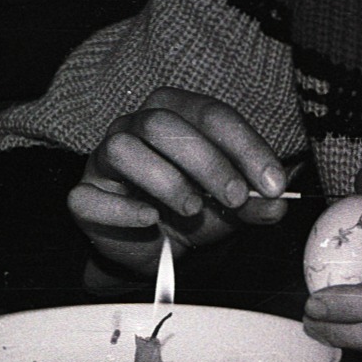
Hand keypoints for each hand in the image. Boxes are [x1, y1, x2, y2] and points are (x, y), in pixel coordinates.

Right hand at [65, 87, 292, 274]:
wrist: (156, 247)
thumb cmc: (193, 209)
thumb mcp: (232, 206)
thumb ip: (256, 203)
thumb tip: (277, 204)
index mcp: (176, 113)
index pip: (210, 113)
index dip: (244, 146)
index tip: (272, 183)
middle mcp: (135, 126)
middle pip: (163, 124)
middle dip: (206, 161)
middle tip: (234, 197)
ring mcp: (104, 159)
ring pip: (123, 149)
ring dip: (165, 180)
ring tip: (192, 208)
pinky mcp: (84, 197)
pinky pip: (89, 196)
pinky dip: (122, 209)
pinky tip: (150, 220)